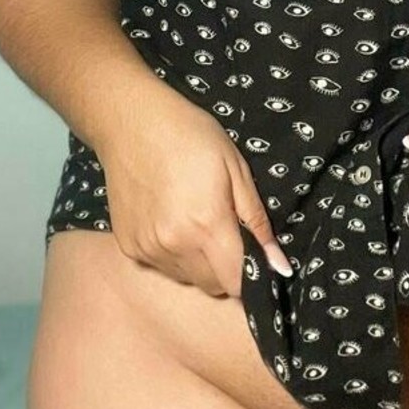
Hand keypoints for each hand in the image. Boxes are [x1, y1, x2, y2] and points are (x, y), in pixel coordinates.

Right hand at [94, 90, 293, 298]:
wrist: (131, 122)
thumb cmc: (191, 136)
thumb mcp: (237, 169)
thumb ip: (257, 222)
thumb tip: (279, 265)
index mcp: (207, 225)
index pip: (237, 282)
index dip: (251, 277)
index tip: (255, 260)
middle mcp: (175, 245)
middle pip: (213, 286)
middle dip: (227, 269)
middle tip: (225, 231)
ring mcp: (148, 248)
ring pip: (187, 278)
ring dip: (199, 264)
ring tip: (195, 222)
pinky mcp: (128, 246)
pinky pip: (162, 266)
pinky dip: (173, 255)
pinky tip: (170, 220)